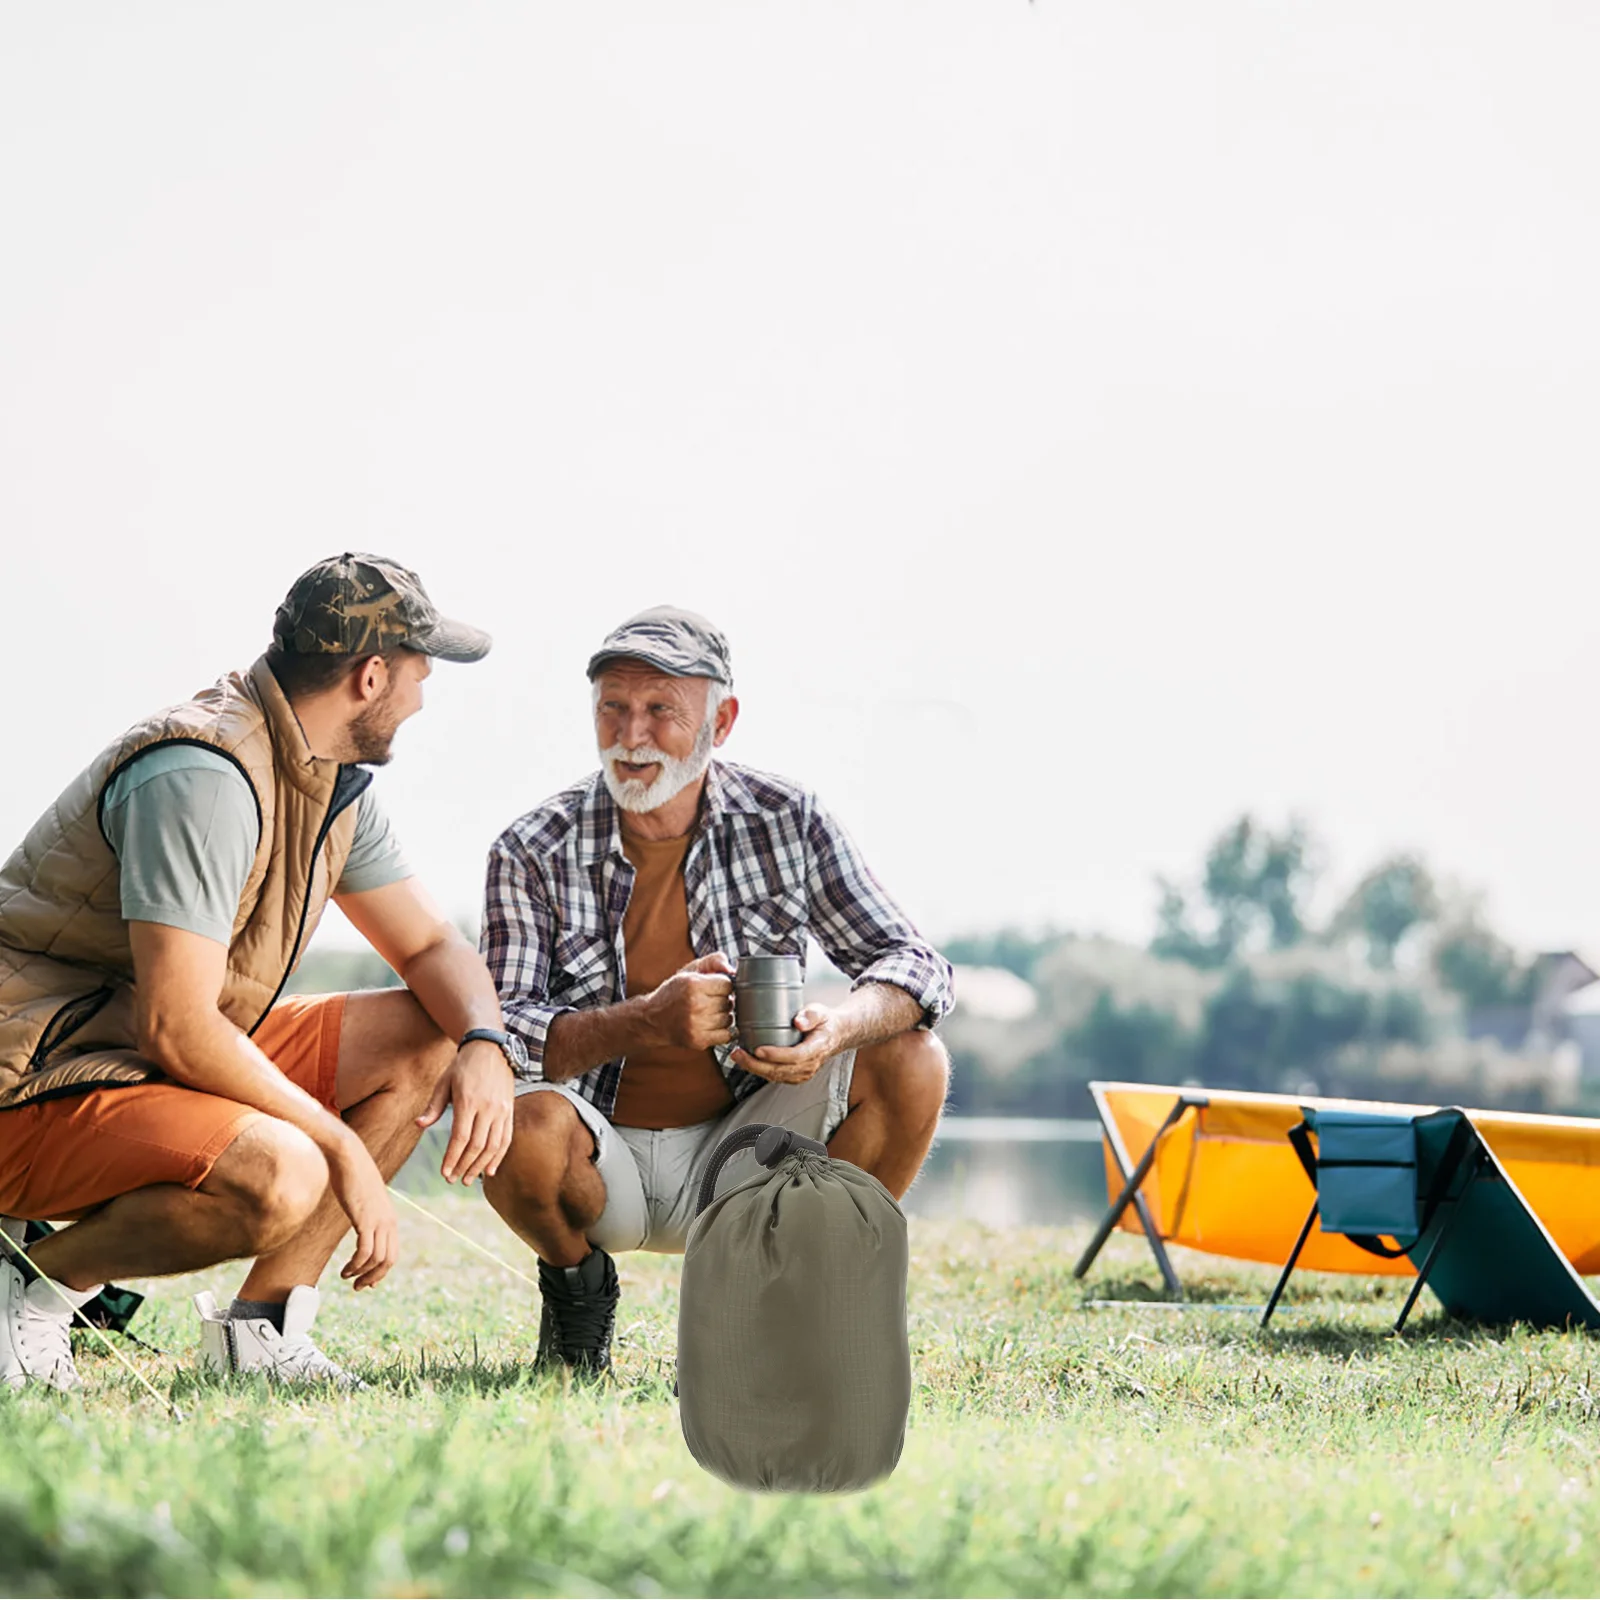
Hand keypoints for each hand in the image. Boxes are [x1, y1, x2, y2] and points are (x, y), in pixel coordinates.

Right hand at [322, 1127, 398, 1291]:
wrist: (348, 1156)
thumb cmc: (351, 1175)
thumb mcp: (363, 1200)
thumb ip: (365, 1215)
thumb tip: (361, 1225)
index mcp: (389, 1218)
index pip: (392, 1253)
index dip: (381, 1271)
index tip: (367, 1281)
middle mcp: (388, 1221)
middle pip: (388, 1260)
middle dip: (374, 1278)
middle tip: (358, 1287)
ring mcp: (379, 1220)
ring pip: (377, 1260)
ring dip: (361, 1274)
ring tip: (347, 1277)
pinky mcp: (365, 1219)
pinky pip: (364, 1252)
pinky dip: (355, 1266)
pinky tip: (344, 1270)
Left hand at [417, 1039, 515, 1185]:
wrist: (492, 1048)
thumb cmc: (463, 1066)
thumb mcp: (444, 1082)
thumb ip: (434, 1107)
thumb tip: (419, 1125)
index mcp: (468, 1101)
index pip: (460, 1137)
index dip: (452, 1158)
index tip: (444, 1172)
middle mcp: (488, 1107)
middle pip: (477, 1146)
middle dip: (464, 1166)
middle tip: (453, 1180)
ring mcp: (502, 1110)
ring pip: (493, 1146)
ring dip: (480, 1166)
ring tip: (468, 1179)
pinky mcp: (510, 1110)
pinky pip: (506, 1138)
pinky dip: (499, 1156)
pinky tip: (490, 1170)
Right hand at [645, 952, 735, 1050]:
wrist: (653, 1019)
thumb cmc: (674, 992)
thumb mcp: (691, 969)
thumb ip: (715, 961)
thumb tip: (731, 970)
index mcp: (693, 985)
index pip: (727, 985)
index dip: (723, 985)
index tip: (715, 987)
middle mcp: (695, 1005)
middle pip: (728, 1002)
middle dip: (723, 1000)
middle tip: (710, 1000)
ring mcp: (697, 1025)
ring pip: (729, 1019)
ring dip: (723, 1015)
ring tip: (709, 1012)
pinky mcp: (698, 1040)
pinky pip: (727, 1036)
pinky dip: (724, 1031)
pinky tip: (713, 1024)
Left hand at [732, 1003, 844, 1084]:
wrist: (835, 1035)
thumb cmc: (825, 1022)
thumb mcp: (821, 1011)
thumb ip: (810, 1015)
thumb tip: (798, 1021)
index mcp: (817, 1047)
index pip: (796, 1056)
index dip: (776, 1055)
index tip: (758, 1050)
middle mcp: (810, 1064)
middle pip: (781, 1070)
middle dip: (756, 1064)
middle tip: (738, 1053)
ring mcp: (803, 1072)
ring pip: (776, 1076)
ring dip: (755, 1069)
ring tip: (738, 1057)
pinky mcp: (796, 1075)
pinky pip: (777, 1077)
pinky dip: (760, 1071)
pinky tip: (748, 1062)